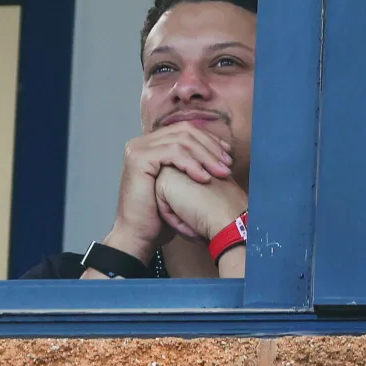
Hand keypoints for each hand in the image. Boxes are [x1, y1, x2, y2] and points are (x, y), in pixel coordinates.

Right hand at [110, 123, 234, 261]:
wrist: (139, 235)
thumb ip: (189, 165)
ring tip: (220, 173)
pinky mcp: (138, 158)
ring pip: (181, 140)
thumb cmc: (159, 216)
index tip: (227, 156)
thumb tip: (219, 153)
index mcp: (150, 145)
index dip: (208, 140)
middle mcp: (141, 143)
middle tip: (227, 165)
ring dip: (206, 156)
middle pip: (184, 131)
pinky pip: (173, 152)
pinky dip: (192, 163)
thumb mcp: (178, 185)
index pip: (184, 130)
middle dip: (210, 147)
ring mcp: (138, 149)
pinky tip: (203, 178)